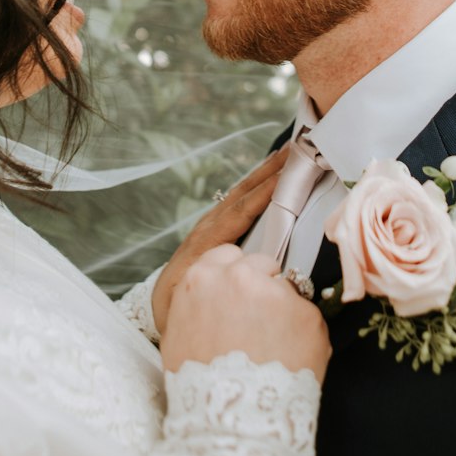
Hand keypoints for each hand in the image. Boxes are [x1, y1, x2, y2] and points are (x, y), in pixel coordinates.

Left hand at [152, 146, 288, 334]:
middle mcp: (208, 226)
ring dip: (265, 171)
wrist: (161, 303)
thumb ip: (211, 282)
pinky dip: (257, 182)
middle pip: (242, 193)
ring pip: (241, 192)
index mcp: (205, 243)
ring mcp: (211, 223)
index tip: (284, 177)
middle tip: (293, 150)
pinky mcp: (216, 225)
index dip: (262, 195)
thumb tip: (238, 269)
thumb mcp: (188, 298)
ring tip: (287, 152)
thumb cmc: (178, 305)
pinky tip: (271, 172)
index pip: (239, 213)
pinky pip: (240, 199)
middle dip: (268, 171)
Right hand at [160, 244, 331, 384]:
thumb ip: (198, 301)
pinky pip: (309, 319)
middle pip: (262, 265)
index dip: (238, 276)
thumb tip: (214, 295)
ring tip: (274, 351)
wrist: (232, 423)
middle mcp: (240, 276)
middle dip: (264, 288)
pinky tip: (289, 361)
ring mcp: (277, 293)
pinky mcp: (308, 315)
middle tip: (260, 326)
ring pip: (289, 291)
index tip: (241, 297)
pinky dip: (304, 337)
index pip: (229, 255)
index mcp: (203, 278)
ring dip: (285, 313)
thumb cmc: (200, 386)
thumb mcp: (178, 334)